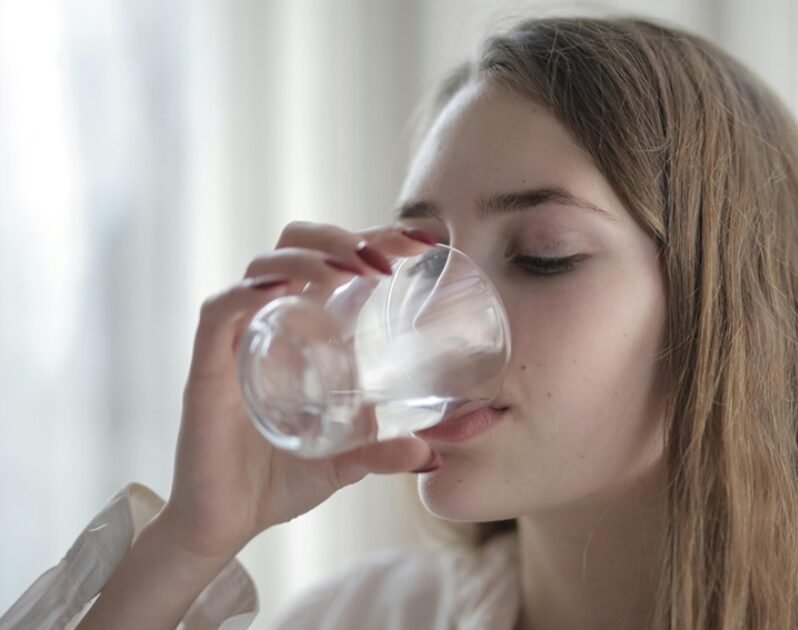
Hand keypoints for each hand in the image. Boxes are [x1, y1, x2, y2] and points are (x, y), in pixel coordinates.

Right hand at [159, 221, 440, 558]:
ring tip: (351, 272)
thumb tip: (434, 456)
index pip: (335, 258)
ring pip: (262, 266)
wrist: (224, 525)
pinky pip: (219, 312)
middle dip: (342, 236)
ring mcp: (236, 341)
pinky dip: (247, 292)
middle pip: (296, 244)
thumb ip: (386, 452)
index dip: (375, 238)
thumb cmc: (280, 479)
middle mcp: (269, 321)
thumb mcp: (348, 461)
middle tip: (387, 260)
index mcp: (304, 327)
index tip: (423, 242)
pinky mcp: (207, 368)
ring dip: (310, 257)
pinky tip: (281, 290)